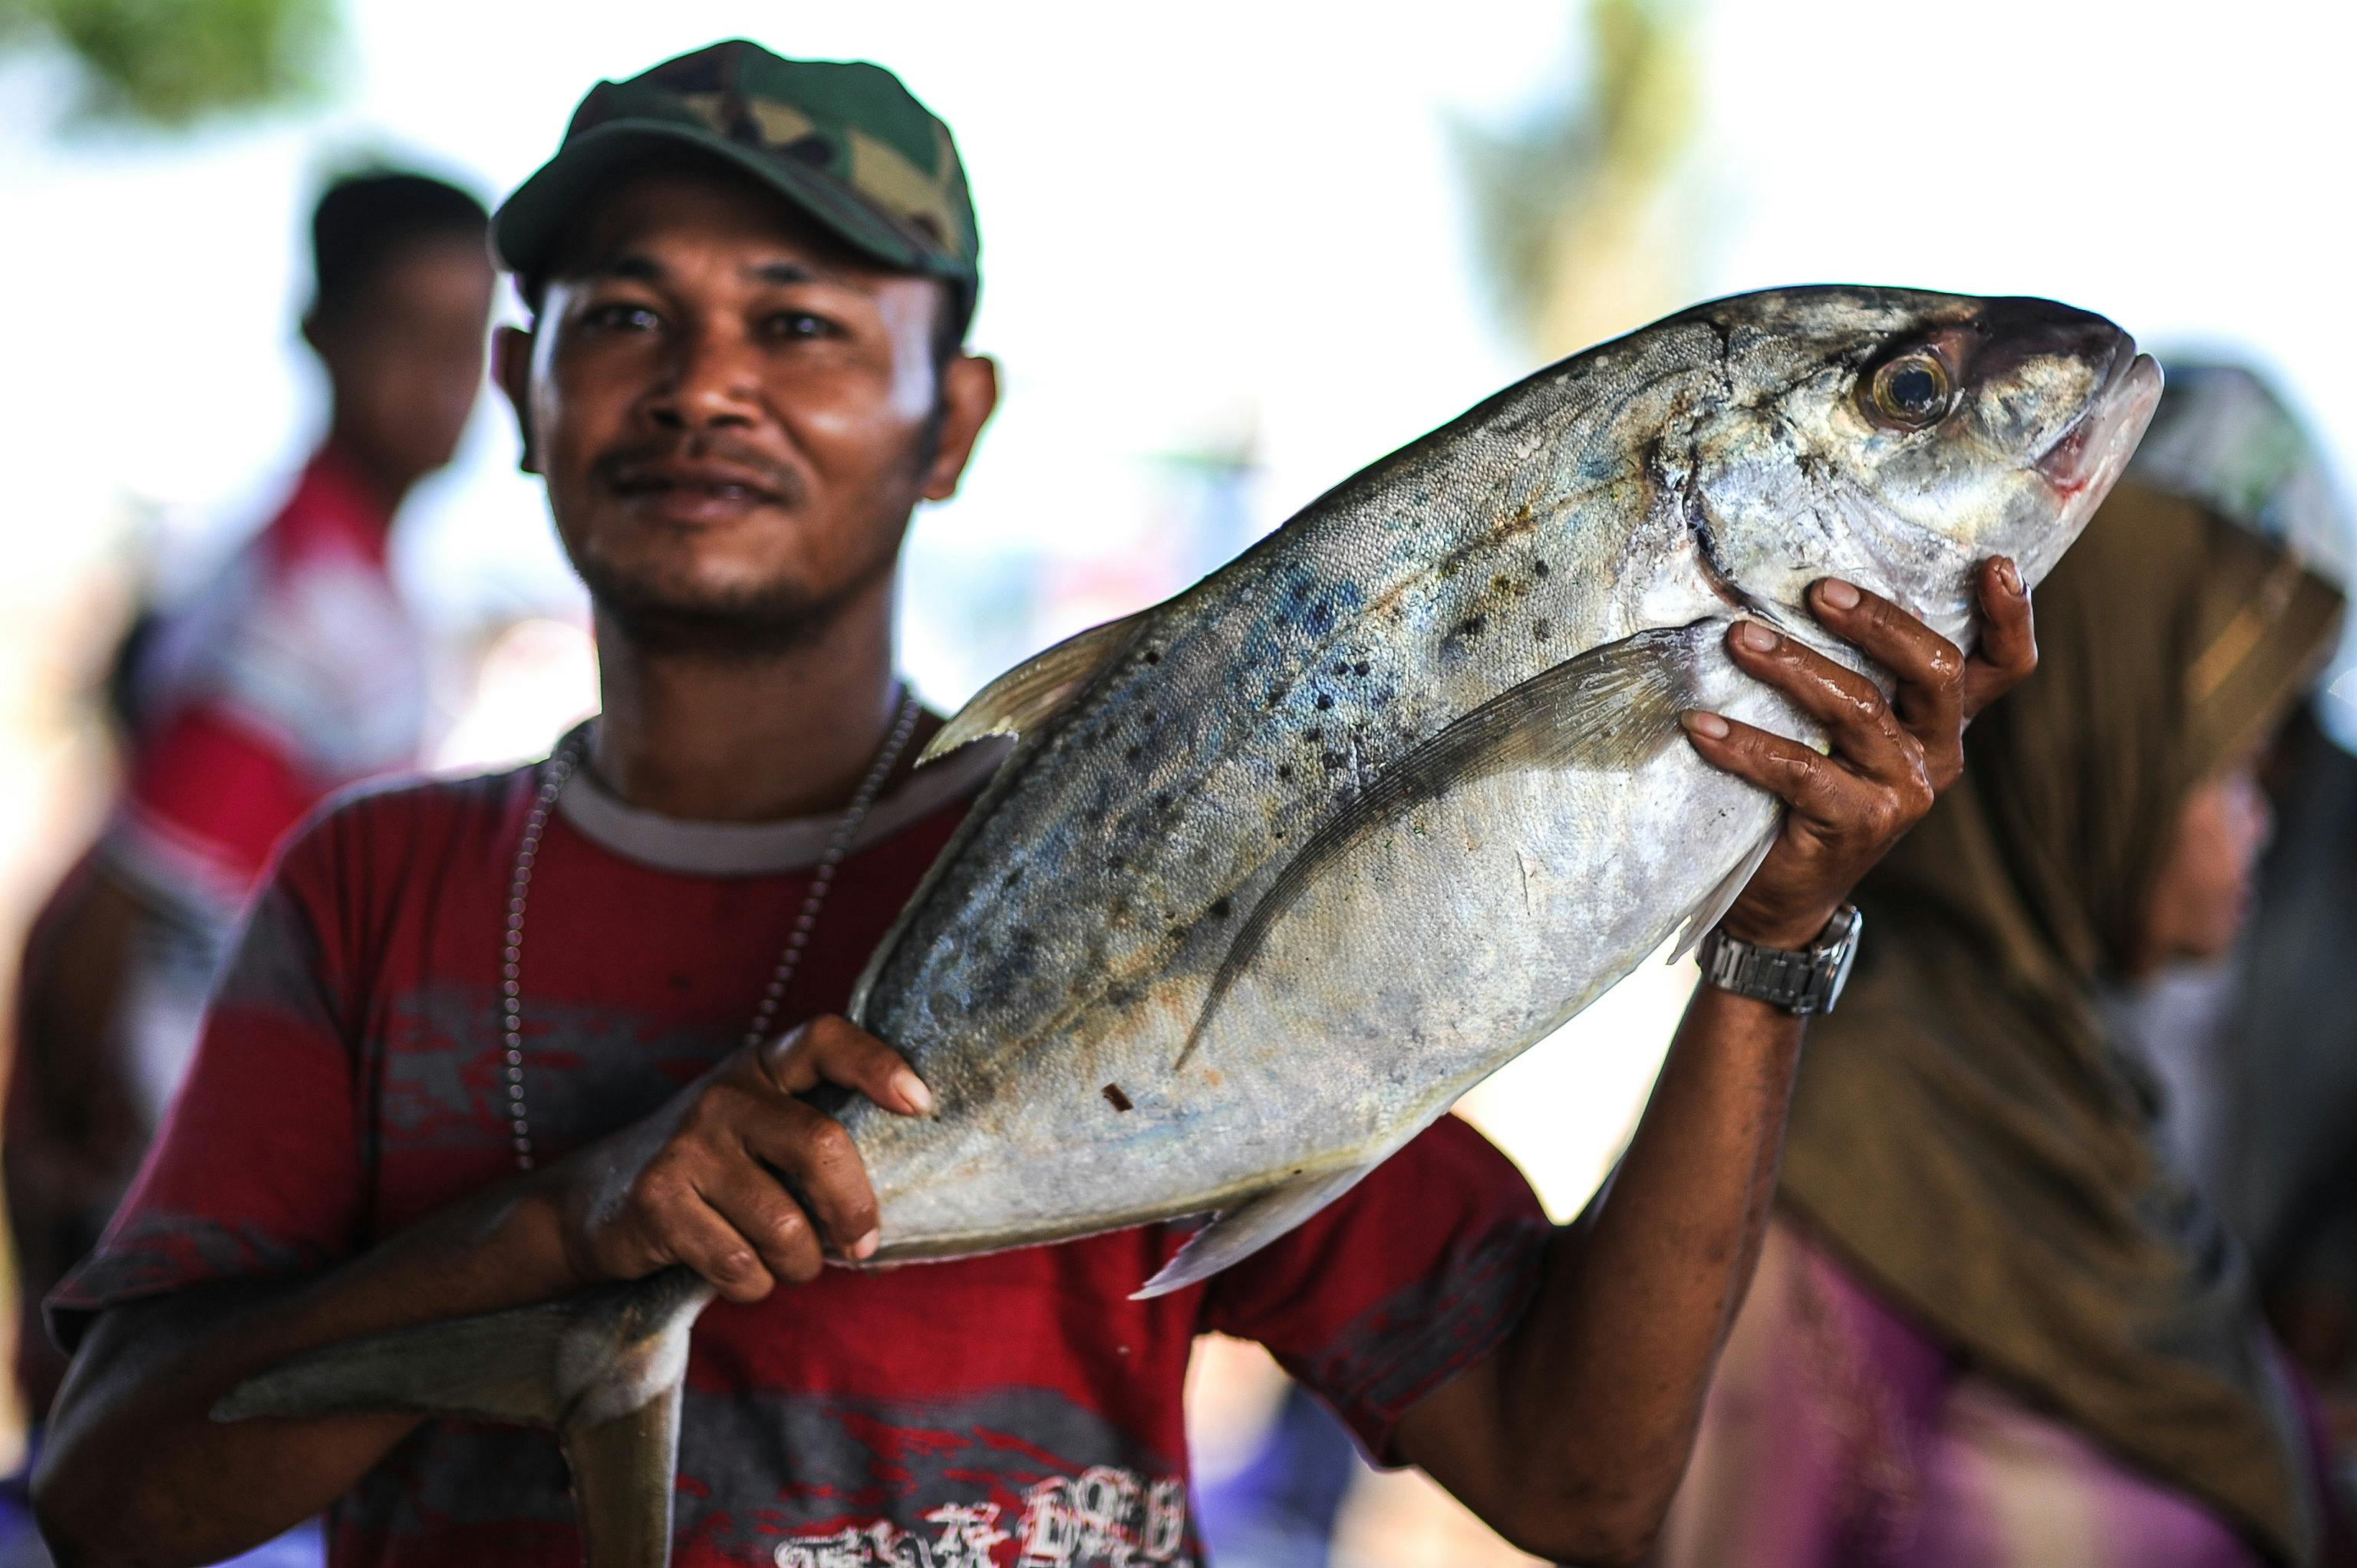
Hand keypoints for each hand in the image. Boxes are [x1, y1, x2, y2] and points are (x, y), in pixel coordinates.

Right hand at [547, 1015, 932, 1303]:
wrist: (593, 1201)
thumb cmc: (711, 1171)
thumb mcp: (758, 1133)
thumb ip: (816, 1146)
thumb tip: (901, 1213)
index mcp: (761, 1068)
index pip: (826, 1040)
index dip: (877, 1065)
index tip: (920, 1104)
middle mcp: (724, 1095)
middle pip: (821, 1147)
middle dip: (854, 1210)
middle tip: (861, 1244)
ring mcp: (687, 1146)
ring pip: (784, 1226)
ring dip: (801, 1265)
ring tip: (790, 1264)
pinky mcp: (658, 1201)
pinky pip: (740, 1265)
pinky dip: (755, 1287)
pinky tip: (742, 1275)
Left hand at [1681, 557, 2037, 950]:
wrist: (1783, 891)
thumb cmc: (1805, 786)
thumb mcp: (1838, 723)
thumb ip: (1845, 667)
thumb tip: (1789, 584)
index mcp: (1941, 719)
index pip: (2002, 665)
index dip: (2010, 617)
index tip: (1996, 564)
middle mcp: (1936, 752)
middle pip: (1934, 671)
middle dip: (1879, 622)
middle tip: (1819, 590)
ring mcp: (1903, 791)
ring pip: (1859, 709)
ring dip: (1793, 667)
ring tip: (1739, 640)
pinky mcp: (1858, 824)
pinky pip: (1800, 770)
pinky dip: (1744, 743)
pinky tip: (1702, 726)